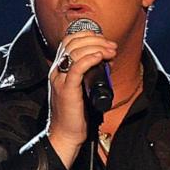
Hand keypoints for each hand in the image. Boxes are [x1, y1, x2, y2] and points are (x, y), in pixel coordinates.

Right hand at [46, 30, 117, 167]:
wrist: (64, 135)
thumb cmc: (74, 115)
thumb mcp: (80, 88)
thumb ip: (87, 74)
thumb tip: (105, 62)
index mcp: (59, 68)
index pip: (69, 40)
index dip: (87, 35)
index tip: (104, 40)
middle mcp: (57, 71)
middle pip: (73, 42)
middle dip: (96, 40)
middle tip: (112, 46)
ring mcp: (60, 80)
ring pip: (75, 52)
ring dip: (97, 47)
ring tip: (111, 52)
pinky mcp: (67, 90)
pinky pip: (76, 68)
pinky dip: (89, 59)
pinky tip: (100, 57)